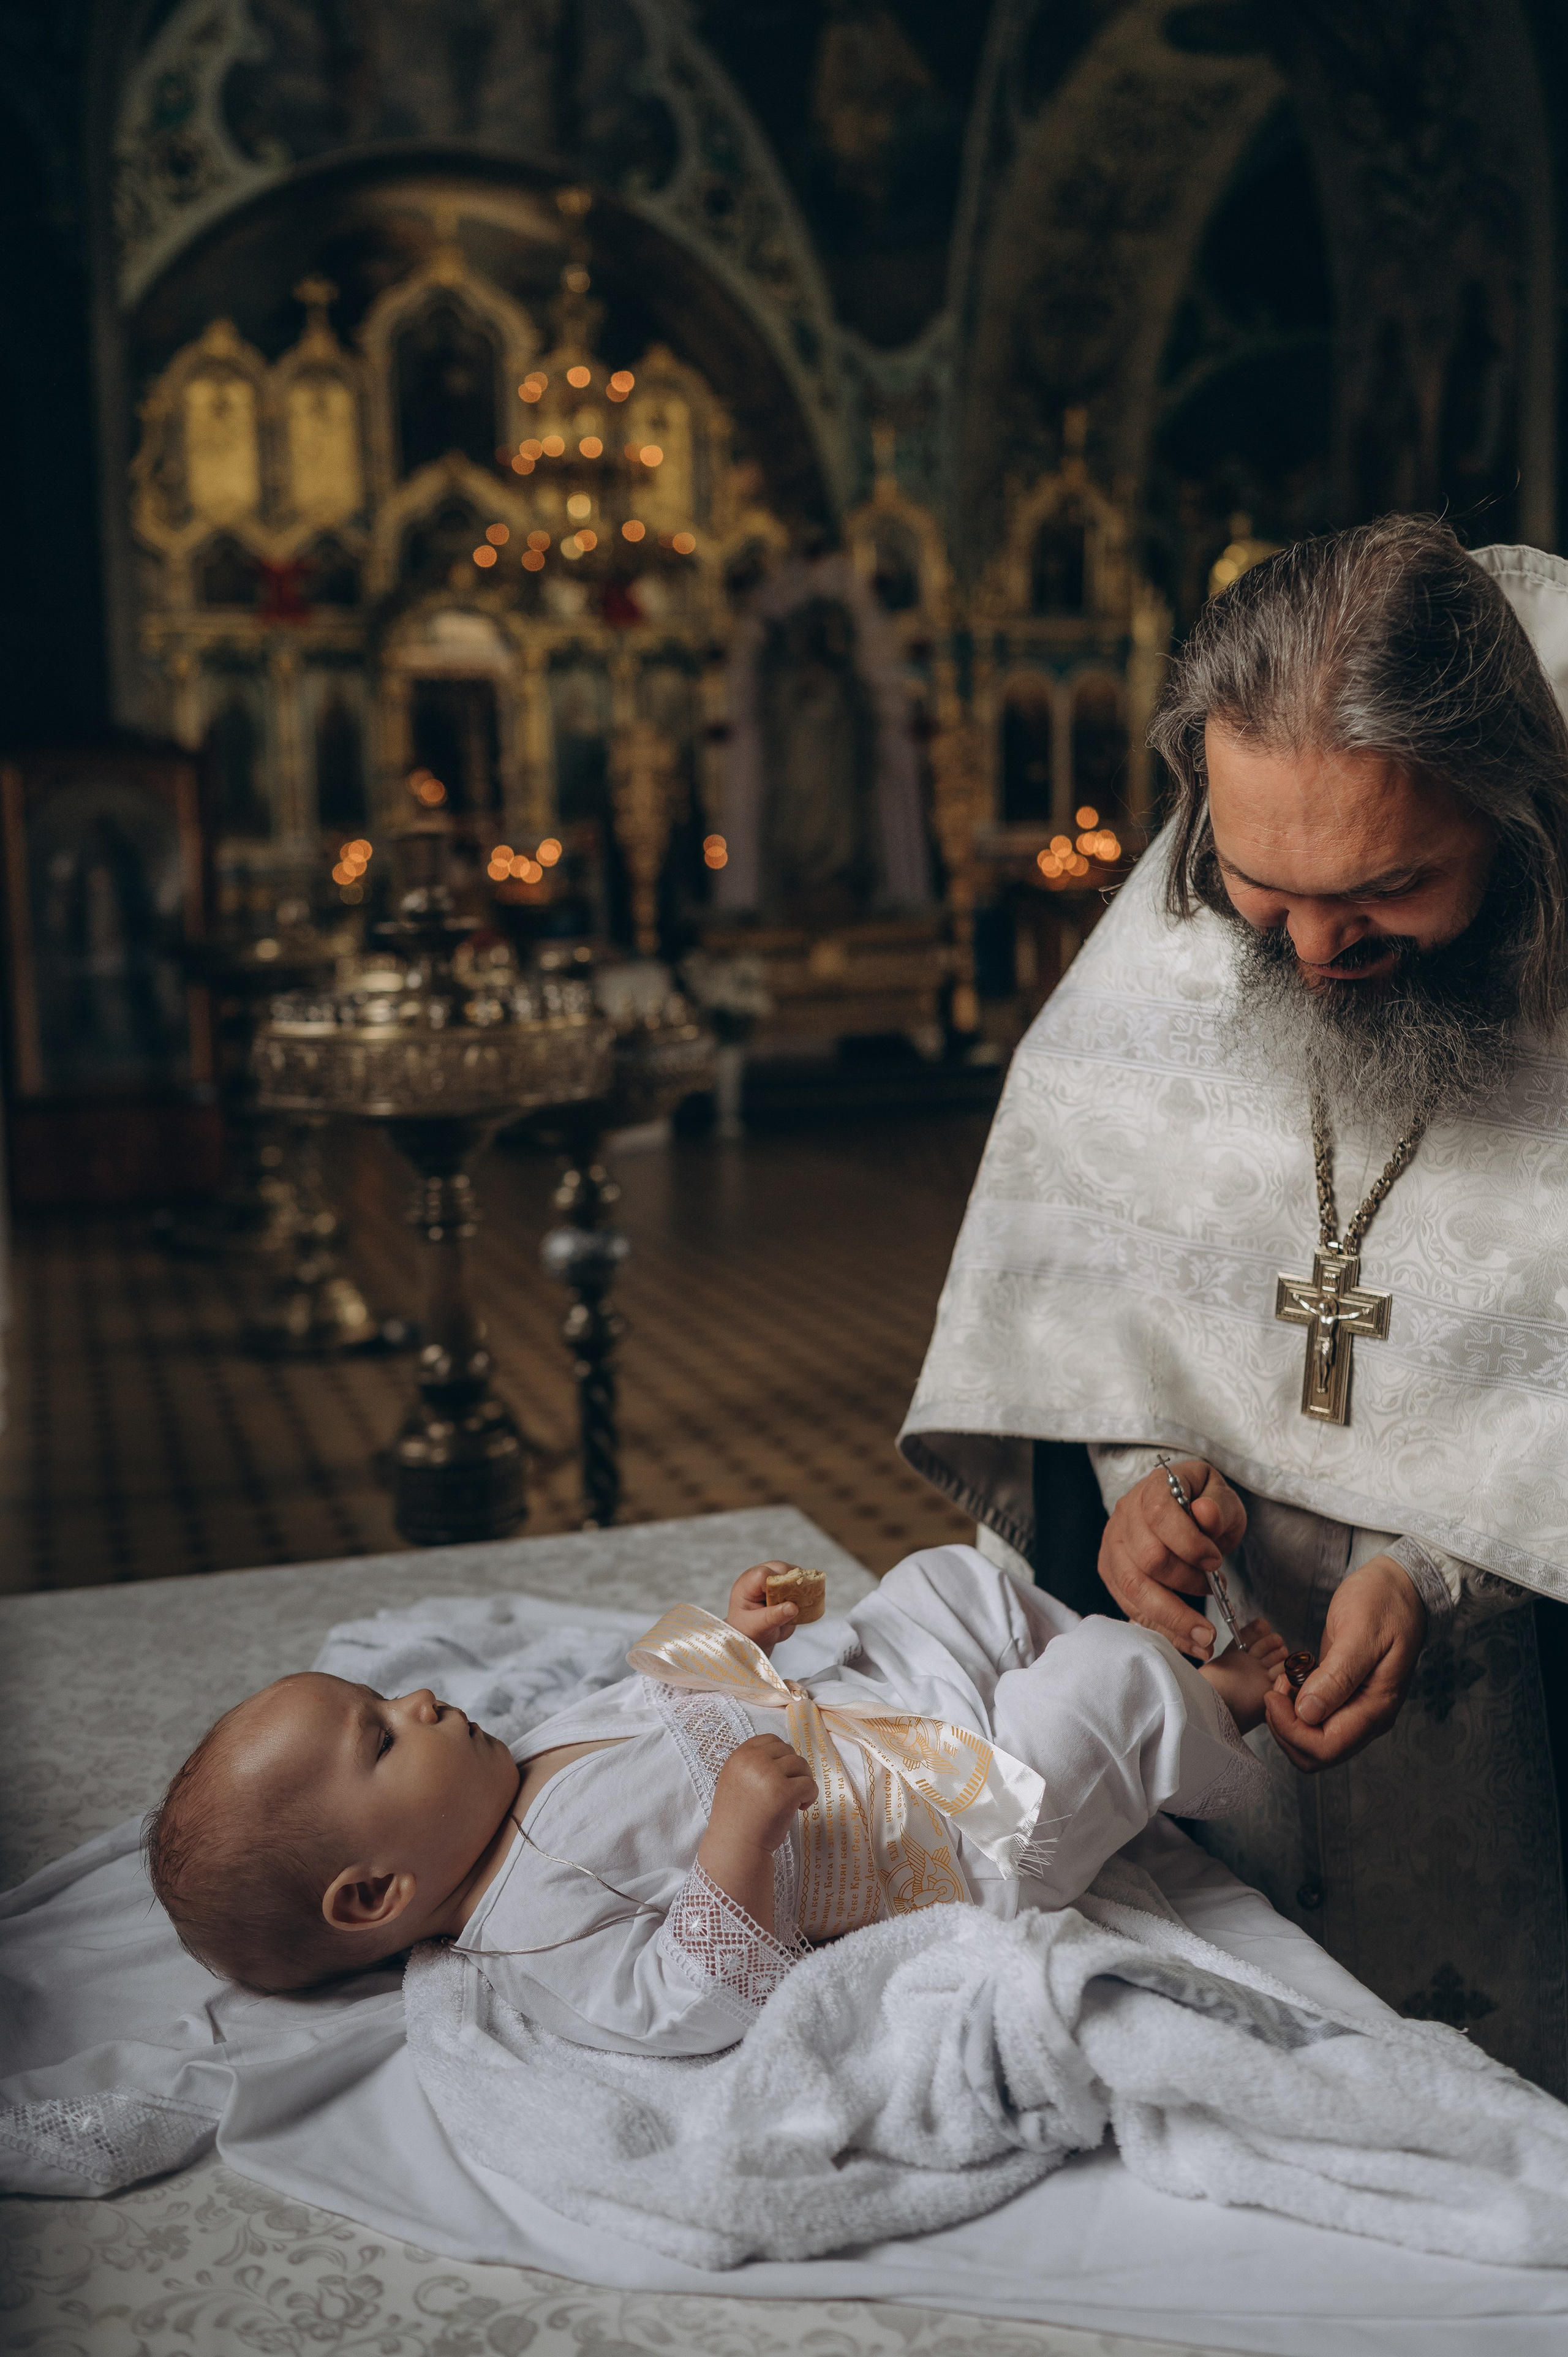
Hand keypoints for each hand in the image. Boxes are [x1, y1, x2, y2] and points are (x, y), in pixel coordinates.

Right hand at [706, 1733, 816, 1854]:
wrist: (735, 1848)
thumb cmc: (738, 1819)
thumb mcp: (735, 1780)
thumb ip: (753, 1764)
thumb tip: (784, 1754)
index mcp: (740, 1756)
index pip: (771, 1740)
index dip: (781, 1756)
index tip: (780, 1775)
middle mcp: (753, 1761)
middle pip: (788, 1751)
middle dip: (793, 1770)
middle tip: (788, 1790)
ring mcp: (769, 1775)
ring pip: (801, 1765)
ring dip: (802, 1782)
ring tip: (794, 1801)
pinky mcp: (785, 1793)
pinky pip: (810, 1784)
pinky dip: (810, 1796)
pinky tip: (800, 1808)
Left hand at [726, 1561, 802, 1653]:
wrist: (753, 1638)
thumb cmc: (748, 1631)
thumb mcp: (757, 1626)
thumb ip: (773, 1617)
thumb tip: (793, 1607)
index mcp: (747, 1584)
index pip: (763, 1574)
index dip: (777, 1582)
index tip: (787, 1598)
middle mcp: (760, 1578)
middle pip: (780, 1568)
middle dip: (792, 1581)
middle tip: (799, 1599)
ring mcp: (773, 1580)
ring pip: (792, 1572)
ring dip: (800, 1584)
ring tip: (805, 1600)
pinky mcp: (785, 1586)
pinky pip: (798, 1582)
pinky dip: (804, 1590)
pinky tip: (808, 1600)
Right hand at [1097, 1460, 1246, 1659]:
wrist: (1188, 1512)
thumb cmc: (1206, 1505)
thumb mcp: (1223, 1497)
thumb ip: (1219, 1506)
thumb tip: (1206, 1516)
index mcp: (1152, 1487)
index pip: (1160, 1514)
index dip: (1189, 1543)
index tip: (1216, 1562)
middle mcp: (1124, 1515)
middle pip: (1148, 1558)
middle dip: (1187, 1585)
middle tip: (1219, 1596)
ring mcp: (1113, 1545)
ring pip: (1135, 1589)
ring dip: (1173, 1618)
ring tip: (1206, 1638)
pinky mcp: (1112, 1573)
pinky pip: (1131, 1607)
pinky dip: (1162, 1629)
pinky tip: (1188, 1640)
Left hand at [1264, 1554, 1425, 1771]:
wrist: (1399, 1586)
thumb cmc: (1384, 1602)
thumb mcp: (1359, 1631)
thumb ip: (1337, 1676)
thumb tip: (1309, 1713)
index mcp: (1376, 1707)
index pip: (1326, 1747)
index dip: (1292, 1730)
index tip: (1275, 1694)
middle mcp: (1369, 1716)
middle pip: (1316, 1753)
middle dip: (1286, 1727)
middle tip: (1278, 1686)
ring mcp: (1358, 1708)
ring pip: (1313, 1739)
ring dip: (1289, 1717)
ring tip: (1287, 1677)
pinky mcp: (1346, 1696)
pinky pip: (1315, 1718)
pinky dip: (1296, 1704)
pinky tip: (1296, 1675)